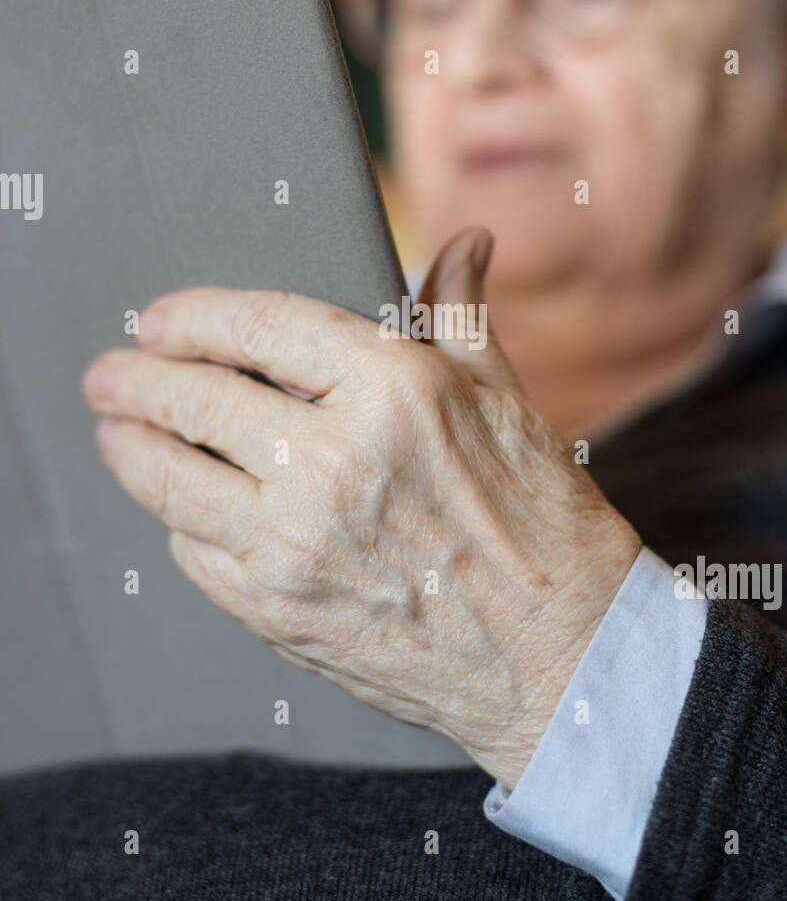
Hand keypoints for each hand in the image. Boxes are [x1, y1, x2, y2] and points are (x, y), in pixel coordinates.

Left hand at [81, 228, 640, 788]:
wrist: (562, 655)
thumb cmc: (544, 525)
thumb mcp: (508, 402)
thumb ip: (460, 315)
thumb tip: (462, 245)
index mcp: (395, 390)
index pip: (260, 328)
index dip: (194, 316)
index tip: (160, 319)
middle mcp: (335, 460)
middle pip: (195, 398)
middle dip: (136, 379)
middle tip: (110, 374)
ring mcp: (297, 541)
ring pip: (171, 478)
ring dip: (131, 448)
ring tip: (117, 433)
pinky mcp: (279, 609)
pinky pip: (195, 553)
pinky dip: (182, 524)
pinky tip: (184, 510)